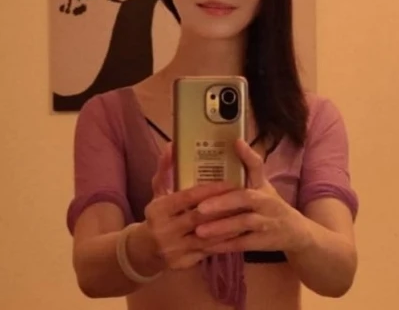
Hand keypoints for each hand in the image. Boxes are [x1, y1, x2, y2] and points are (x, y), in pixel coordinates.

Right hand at [143, 143, 241, 269]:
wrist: (143, 251)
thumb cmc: (157, 215)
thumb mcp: (158, 191)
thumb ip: (165, 169)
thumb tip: (172, 145)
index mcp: (158, 210)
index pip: (188, 198)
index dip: (210, 190)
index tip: (230, 182)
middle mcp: (164, 231)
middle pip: (199, 217)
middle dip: (223, 206)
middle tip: (243, 196)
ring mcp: (174, 249)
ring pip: (207, 236)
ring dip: (228, 225)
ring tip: (246, 213)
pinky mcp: (183, 264)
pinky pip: (208, 251)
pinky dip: (224, 241)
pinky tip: (238, 232)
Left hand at [193, 139, 310, 254]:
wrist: (296, 233)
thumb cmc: (272, 205)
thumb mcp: (263, 185)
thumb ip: (250, 165)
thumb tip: (237, 140)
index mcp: (263, 186)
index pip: (256, 168)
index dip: (247, 156)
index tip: (235, 144)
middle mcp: (266, 202)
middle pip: (244, 200)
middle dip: (222, 204)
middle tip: (199, 208)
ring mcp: (266, 223)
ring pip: (242, 225)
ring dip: (220, 228)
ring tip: (198, 231)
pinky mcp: (263, 243)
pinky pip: (241, 244)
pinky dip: (224, 246)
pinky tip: (206, 247)